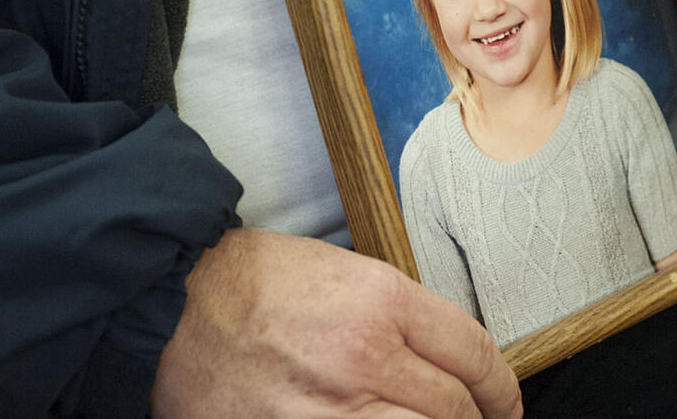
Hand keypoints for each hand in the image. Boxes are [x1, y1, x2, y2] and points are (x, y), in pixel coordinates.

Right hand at [150, 229, 522, 418]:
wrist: (172, 307)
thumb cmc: (252, 281)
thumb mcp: (341, 270)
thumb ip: (397, 313)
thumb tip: (443, 356)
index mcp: (382, 300)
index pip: (475, 352)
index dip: (502, 388)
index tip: (504, 402)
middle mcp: (367, 355)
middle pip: (456, 408)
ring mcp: (334, 408)